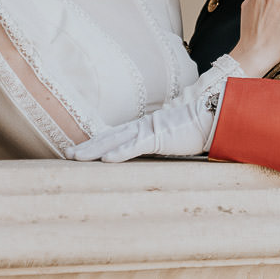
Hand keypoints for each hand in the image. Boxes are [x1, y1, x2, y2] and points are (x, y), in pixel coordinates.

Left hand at [69, 96, 215, 161]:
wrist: (212, 119)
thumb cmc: (196, 129)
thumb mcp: (172, 137)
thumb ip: (159, 142)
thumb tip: (153, 148)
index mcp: (144, 127)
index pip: (114, 135)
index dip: (96, 142)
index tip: (80, 150)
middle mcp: (142, 126)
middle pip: (108, 136)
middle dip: (87, 146)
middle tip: (67, 154)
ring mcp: (148, 131)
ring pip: (115, 141)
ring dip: (95, 150)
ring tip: (77, 157)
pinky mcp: (158, 137)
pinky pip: (135, 146)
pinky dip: (120, 153)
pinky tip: (106, 160)